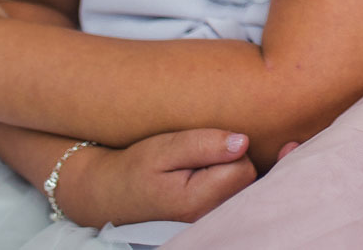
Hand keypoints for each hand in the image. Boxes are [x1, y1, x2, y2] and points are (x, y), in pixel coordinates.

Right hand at [57, 130, 257, 226]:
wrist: (113, 195)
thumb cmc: (137, 168)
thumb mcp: (164, 148)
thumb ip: (204, 144)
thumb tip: (243, 142)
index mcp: (197, 201)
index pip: (243, 166)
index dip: (229, 148)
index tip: (203, 147)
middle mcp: (208, 217)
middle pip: (248, 178)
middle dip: (232, 160)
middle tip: (199, 157)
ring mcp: (210, 221)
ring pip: (244, 186)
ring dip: (229, 170)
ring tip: (200, 167)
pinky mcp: (211, 218)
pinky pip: (236, 194)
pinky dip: (228, 181)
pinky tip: (207, 175)